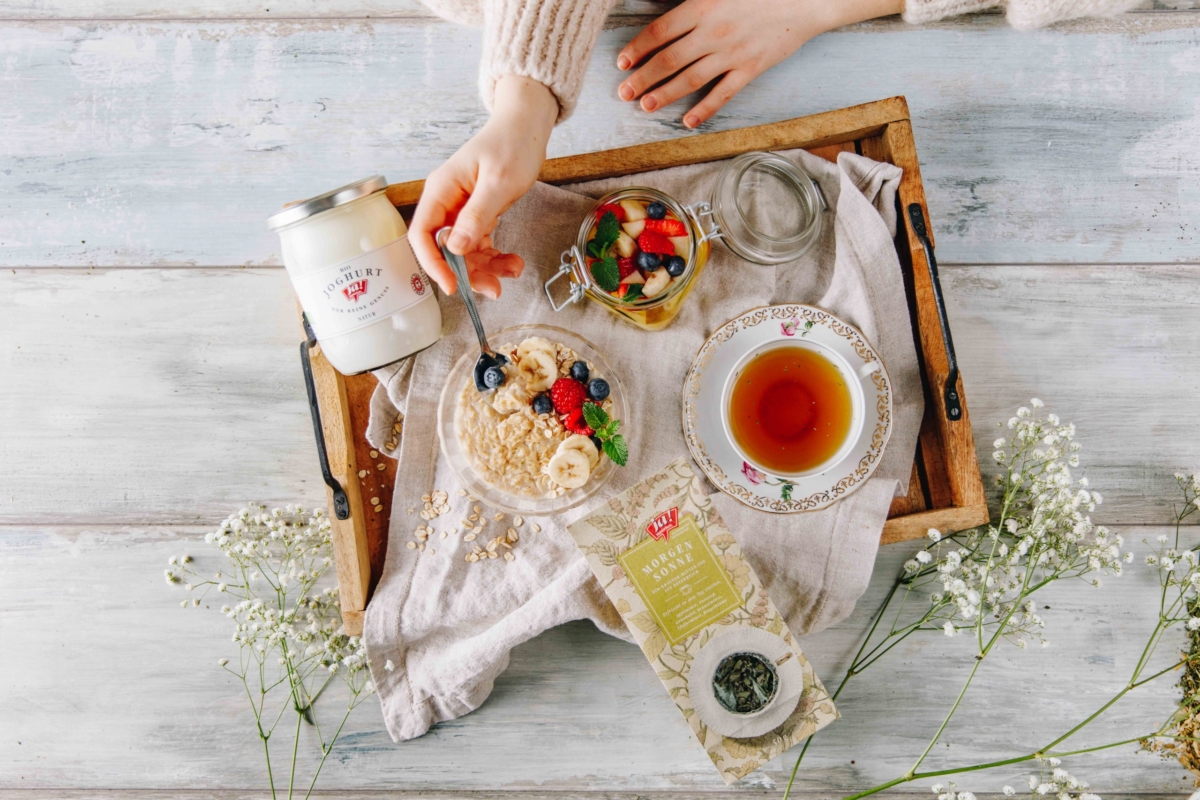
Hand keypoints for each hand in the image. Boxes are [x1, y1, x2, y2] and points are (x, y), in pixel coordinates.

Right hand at [410, 76, 558, 298]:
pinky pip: (479, 244)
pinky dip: (495, 257)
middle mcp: (446, 202)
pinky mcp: (477, 214)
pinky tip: (513, 261)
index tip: (452, 285)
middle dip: (467, 272)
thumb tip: (456, 248)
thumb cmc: (512, 144)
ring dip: (485, 267)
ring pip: (464, 252)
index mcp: (441, 190)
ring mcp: (461, 210)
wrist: (526, 126)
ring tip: (512, 270)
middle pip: (445, 249)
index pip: (423, 234)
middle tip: (493, 288)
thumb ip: (476, 216)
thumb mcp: (498, 182)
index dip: (433, 263)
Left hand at [617, 0, 902, 127]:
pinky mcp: (750, 69)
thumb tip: (670, 9)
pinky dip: (704, 109)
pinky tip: (688, 121)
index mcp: (702, 6)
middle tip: (623, 93)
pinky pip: (723, 93)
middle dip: (642, 78)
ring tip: (645, 106)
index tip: (623, 62)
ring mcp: (731, 53)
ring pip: (689, 79)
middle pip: (668, 60)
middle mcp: (712, 32)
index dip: (638, 49)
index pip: (660, 31)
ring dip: (664, 94)